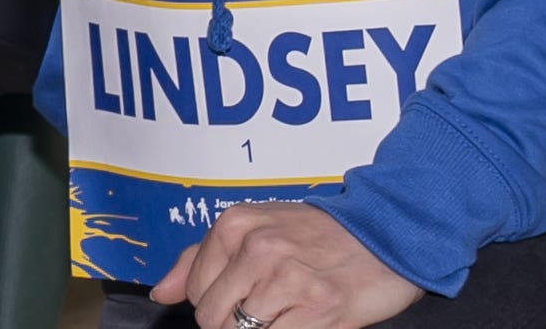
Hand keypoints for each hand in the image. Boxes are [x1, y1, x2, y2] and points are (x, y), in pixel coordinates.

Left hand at [152, 201, 422, 328]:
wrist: (384, 235)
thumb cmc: (317, 234)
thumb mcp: (255, 228)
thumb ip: (200, 258)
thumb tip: (161, 294)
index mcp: (235, 225)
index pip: (196, 291)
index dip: (215, 304)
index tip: (244, 297)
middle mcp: (257, 249)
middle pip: (214, 318)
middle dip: (233, 324)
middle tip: (266, 311)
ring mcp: (288, 280)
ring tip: (287, 312)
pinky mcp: (319, 310)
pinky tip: (301, 321)